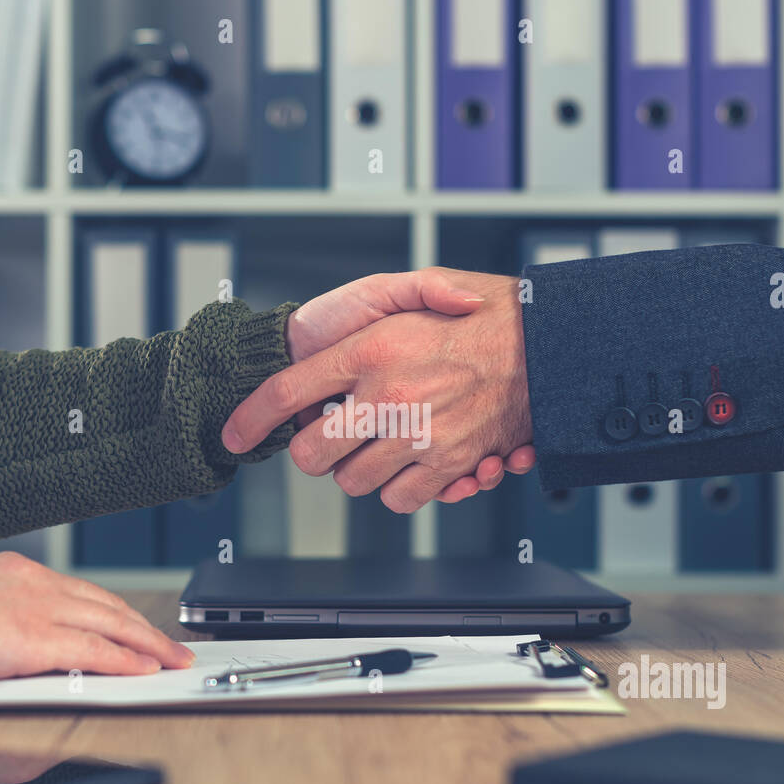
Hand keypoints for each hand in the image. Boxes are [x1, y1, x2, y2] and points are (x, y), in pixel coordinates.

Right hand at [0, 552, 193, 681]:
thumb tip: (14, 637)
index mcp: (19, 572)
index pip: (84, 593)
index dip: (116, 612)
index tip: (136, 625)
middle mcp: (36, 583)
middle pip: (108, 606)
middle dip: (145, 629)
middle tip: (172, 646)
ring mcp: (38, 608)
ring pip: (112, 624)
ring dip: (148, 644)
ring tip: (171, 660)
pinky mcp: (34, 638)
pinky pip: (94, 650)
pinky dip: (124, 660)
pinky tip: (143, 670)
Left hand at [226, 269, 531, 512]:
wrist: (549, 341)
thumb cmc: (488, 310)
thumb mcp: (422, 285)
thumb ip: (373, 307)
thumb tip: (334, 345)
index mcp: (371, 348)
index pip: (286, 390)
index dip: (251, 419)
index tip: (233, 436)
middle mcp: (389, 395)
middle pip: (313, 454)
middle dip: (313, 450)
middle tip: (331, 435)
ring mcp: (418, 435)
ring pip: (353, 481)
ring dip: (358, 468)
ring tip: (380, 442)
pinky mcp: (449, 465)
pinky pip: (401, 498)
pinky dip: (401, 488)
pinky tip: (411, 460)